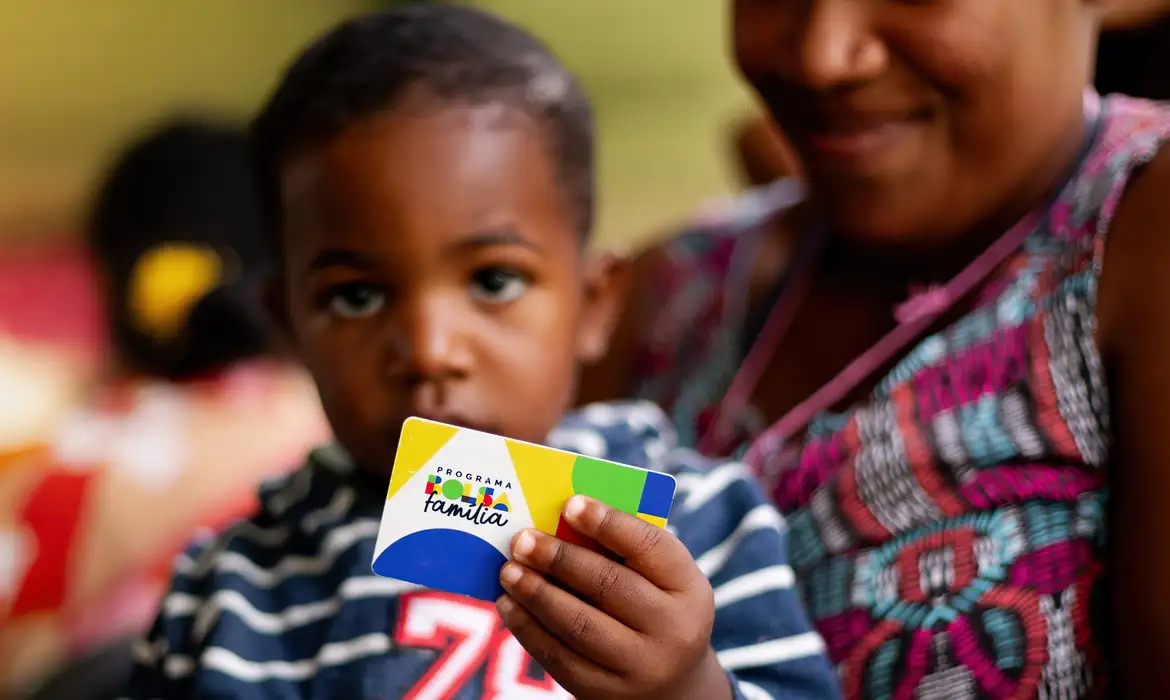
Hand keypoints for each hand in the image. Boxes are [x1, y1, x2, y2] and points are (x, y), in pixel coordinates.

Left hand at [495, 495, 729, 699]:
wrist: (672, 685)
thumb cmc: (654, 609)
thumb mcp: (659, 580)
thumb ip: (621, 552)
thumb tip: (558, 523)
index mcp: (688, 587)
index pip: (649, 546)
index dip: (608, 523)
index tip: (570, 504)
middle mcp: (674, 630)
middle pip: (609, 585)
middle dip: (559, 559)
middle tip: (522, 539)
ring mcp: (641, 667)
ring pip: (579, 625)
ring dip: (536, 593)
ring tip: (509, 571)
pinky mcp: (607, 694)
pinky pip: (560, 658)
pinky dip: (528, 629)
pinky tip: (509, 605)